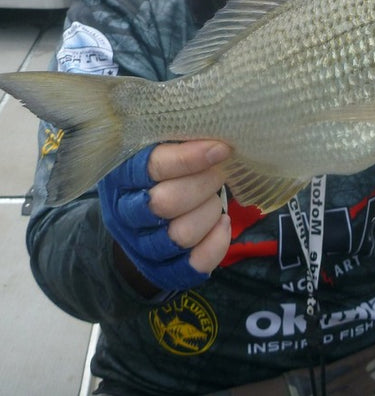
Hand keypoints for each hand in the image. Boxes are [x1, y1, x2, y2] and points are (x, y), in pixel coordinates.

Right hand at [98, 140, 231, 292]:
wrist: (138, 222)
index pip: (154, 165)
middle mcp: (126, 213)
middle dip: (204, 184)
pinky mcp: (164, 269)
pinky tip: (223, 223)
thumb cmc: (159, 173)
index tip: (221, 149)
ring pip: (181, 235)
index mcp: (122, 175)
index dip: (191, 158)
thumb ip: (178, 140)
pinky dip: (216, 242)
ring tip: (216, 197)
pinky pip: (194, 264)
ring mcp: (142, 245)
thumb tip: (217, 133)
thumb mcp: (157, 149)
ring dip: (210, 212)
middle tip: (219, 171)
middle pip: (166, 203)